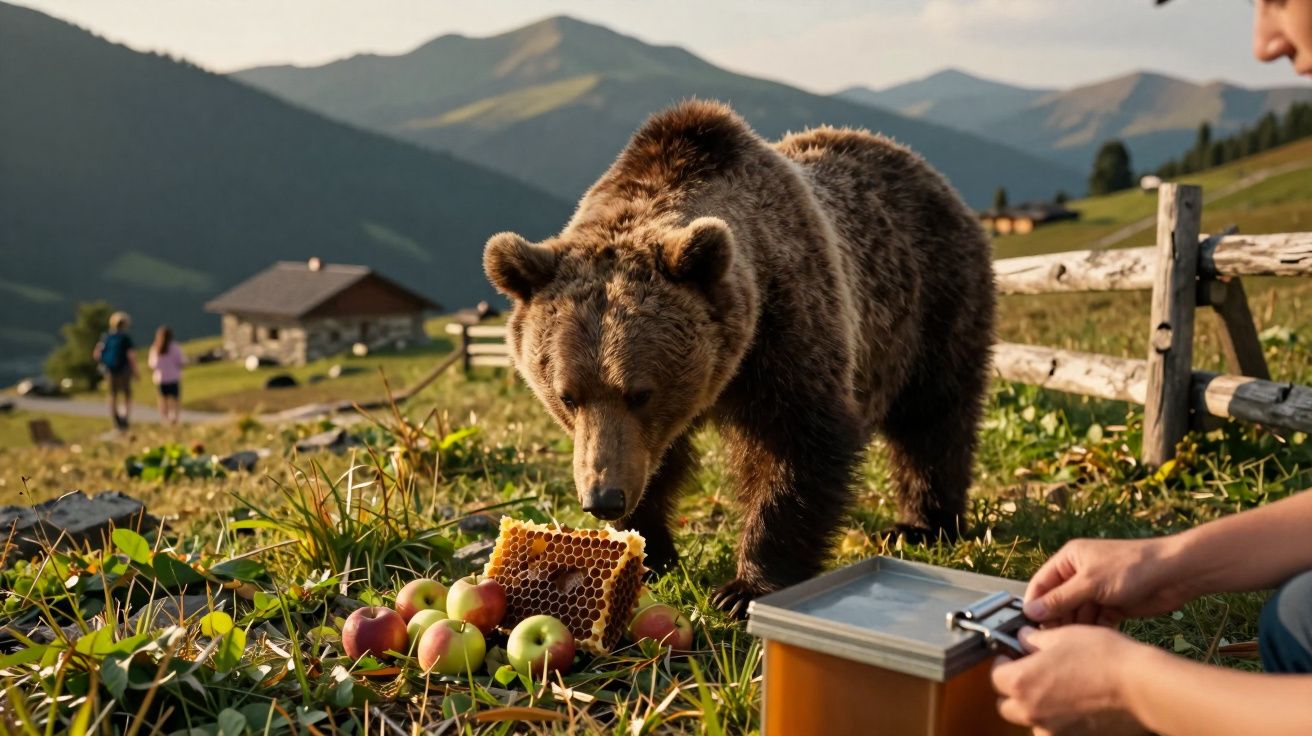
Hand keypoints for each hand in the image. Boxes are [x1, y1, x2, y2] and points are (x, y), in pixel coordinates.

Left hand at [991, 626, 1147, 735]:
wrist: (1141, 686)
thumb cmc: (1104, 657)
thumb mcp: (1063, 636)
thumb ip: (1035, 640)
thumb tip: (1023, 638)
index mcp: (1023, 683)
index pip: (996, 677)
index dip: (1003, 664)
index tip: (1012, 657)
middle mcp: (1032, 712)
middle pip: (1007, 705)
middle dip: (1015, 690)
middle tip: (1031, 674)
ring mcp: (1053, 731)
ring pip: (1030, 722)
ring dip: (1035, 709)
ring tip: (1056, 691)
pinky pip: (1054, 732)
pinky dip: (1057, 722)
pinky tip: (1073, 707)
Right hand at [1024, 537, 1193, 625]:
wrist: (1175, 574)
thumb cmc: (1131, 567)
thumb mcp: (1089, 583)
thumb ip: (1059, 599)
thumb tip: (1031, 613)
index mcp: (1069, 559)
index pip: (1041, 583)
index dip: (1034, 604)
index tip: (1028, 626)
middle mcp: (1080, 574)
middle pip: (1057, 601)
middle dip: (1055, 618)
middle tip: (1051, 640)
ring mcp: (1096, 590)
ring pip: (1075, 613)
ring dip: (1074, 626)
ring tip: (1071, 642)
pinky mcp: (1112, 605)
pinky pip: (1093, 620)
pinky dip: (1091, 629)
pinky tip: (1090, 641)